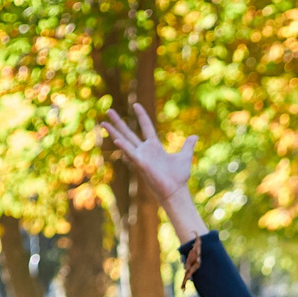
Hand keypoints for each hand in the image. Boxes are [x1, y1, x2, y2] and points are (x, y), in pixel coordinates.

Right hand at [99, 103, 208, 242]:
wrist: (176, 191)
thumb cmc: (178, 177)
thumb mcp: (185, 157)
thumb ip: (187, 146)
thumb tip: (195, 136)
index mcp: (154, 147)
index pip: (146, 127)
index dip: (141, 116)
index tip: (136, 104)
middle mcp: (144, 150)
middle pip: (128, 133)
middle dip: (118, 122)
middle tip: (108, 110)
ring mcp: (141, 157)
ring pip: (124, 141)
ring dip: (114, 132)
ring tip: (103, 122)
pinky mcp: (141, 164)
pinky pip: (131, 154)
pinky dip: (124, 147)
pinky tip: (116, 140)